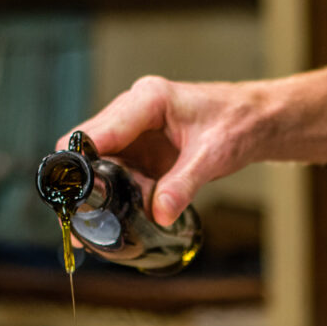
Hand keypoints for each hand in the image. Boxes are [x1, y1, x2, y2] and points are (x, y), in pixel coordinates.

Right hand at [59, 76, 261, 226]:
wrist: (256, 121)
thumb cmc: (238, 123)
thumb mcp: (212, 157)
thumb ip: (184, 185)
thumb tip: (160, 214)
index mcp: (148, 100)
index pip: (98, 130)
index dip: (78, 161)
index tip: (70, 191)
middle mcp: (133, 111)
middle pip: (88, 146)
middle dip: (82, 181)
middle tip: (79, 218)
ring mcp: (134, 130)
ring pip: (99, 161)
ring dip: (99, 190)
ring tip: (96, 225)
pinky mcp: (141, 148)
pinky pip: (117, 171)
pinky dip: (115, 192)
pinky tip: (117, 216)